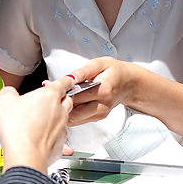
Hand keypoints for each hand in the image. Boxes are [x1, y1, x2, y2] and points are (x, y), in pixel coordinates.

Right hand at [0, 77, 73, 172]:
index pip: (63, 83)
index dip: (66, 80)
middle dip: (60, 99)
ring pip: (64, 119)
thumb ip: (8, 92)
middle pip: (67, 100)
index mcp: (49, 96)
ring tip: (42, 121)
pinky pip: (61, 138)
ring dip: (56, 118)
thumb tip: (8, 92)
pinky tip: (42, 139)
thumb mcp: (4, 102)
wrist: (24, 156)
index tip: (69, 80)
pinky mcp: (60, 145)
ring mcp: (62, 128)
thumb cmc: (17, 129)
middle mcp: (60, 111)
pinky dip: (54, 137)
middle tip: (50, 100)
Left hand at [64, 56, 182, 136]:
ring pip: (75, 119)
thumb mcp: (100, 63)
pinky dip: (71, 113)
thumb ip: (83, 71)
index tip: (52, 88)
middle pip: (74, 111)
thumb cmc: (114, 71)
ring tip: (60, 98)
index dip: (62, 93)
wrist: (130, 83)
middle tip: (53, 95)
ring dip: (64, 110)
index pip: (77, 96)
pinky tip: (69, 103)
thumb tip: (69, 78)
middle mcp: (102, 105)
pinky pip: (79, 120)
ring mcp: (101, 114)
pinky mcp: (98, 118)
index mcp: (103, 90)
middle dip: (61, 104)